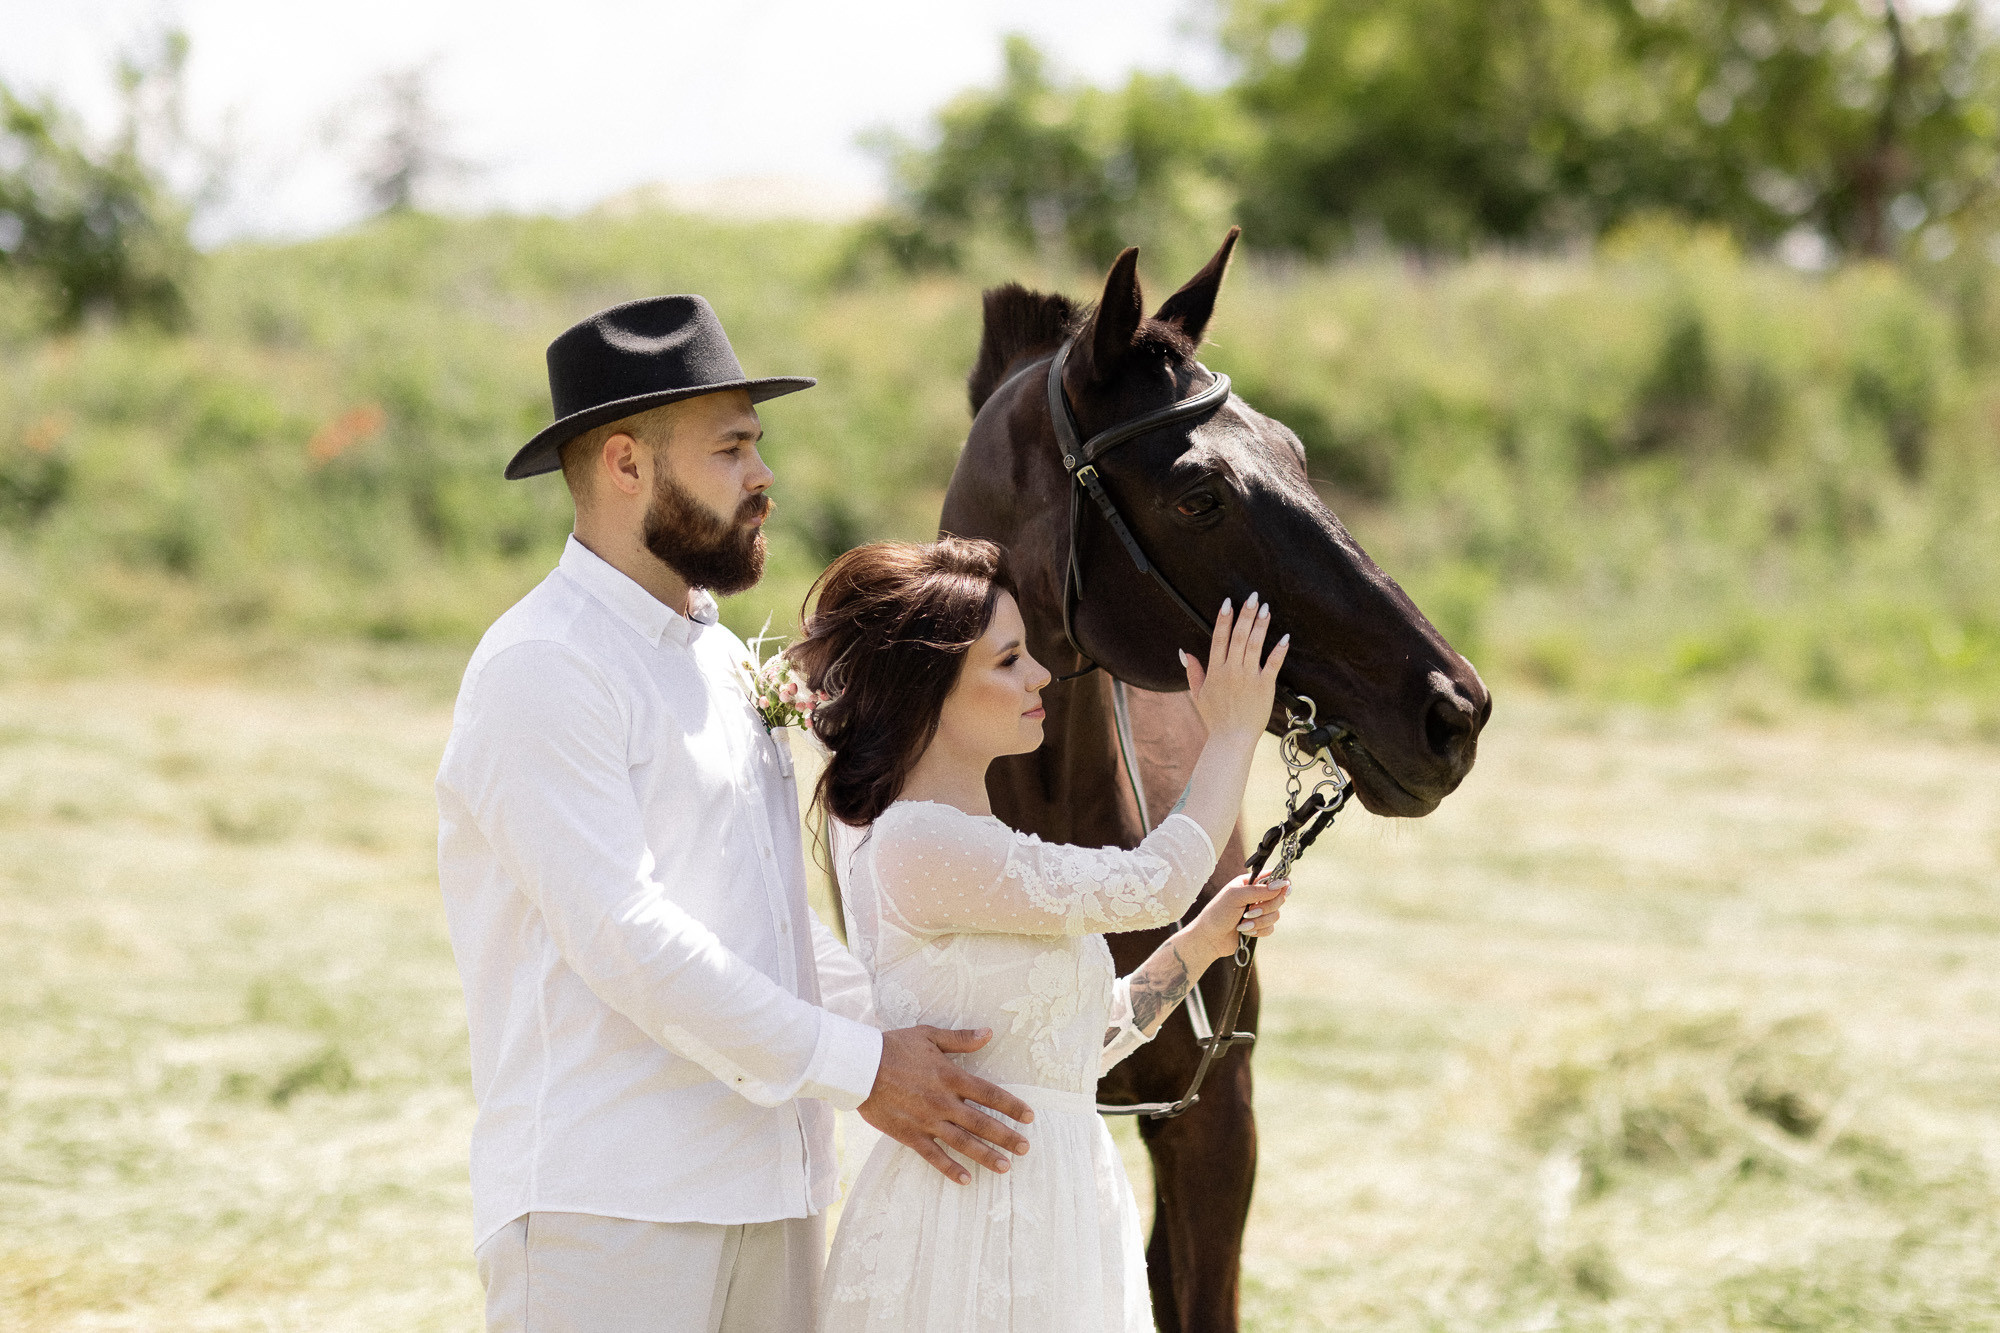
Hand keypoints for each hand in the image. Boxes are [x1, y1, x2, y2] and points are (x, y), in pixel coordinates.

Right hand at [858, 1026, 1035, 1184]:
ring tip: (1006, 1167)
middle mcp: (944, 1102)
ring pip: (963, 1143)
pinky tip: (966, 1179)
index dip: (1012, 1106)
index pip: (990, 1094)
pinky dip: (950, 1169)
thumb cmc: (893, 1047)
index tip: (1029, 1116)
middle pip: (982, 1122)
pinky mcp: (910, 1135)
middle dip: (1006, 1136)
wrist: (858, 1067)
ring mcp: (927, 1121)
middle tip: (1026, 1148)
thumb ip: (960, 1039)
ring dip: (986, 1156)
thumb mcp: (928, 1036)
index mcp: (951, 1076)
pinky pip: (934, 1156)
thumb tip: (988, 1033)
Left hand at [1179, 873, 1288, 965]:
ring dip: (1259, 921)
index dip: (1281, 882)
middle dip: (1266, 907)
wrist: (1210, 938)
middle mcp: (1256, 896)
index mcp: (1249, 883)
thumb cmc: (1217, 913)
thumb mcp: (1235, 896)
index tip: (1285, 888)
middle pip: (1279, 897)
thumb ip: (1258, 890)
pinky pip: (1271, 928)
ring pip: (1275, 914)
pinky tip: (1245, 931)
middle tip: (1249, 911)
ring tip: (1243, 924)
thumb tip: (1281, 884)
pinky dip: (1258, 931)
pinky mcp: (1259, 927)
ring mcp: (1259, 912)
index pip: (1273, 877)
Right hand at [1180, 593, 1287, 740]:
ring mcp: (1248, 677)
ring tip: (1266, 608)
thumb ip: (1193, 671)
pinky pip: (1273, 664)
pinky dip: (1279, 650)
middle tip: (1253, 597)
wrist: (1231, 739)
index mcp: (1215, 670)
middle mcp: (1231, 670)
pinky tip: (1285, 637)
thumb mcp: (1198, 694)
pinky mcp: (1265, 686)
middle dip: (1245, 614)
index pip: (1219, 638)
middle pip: (1238, 636)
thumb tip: (1184, 652)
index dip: (1223, 619)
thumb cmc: (1216, 718)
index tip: (1228, 602)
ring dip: (1260, 625)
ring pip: (1254, 645)